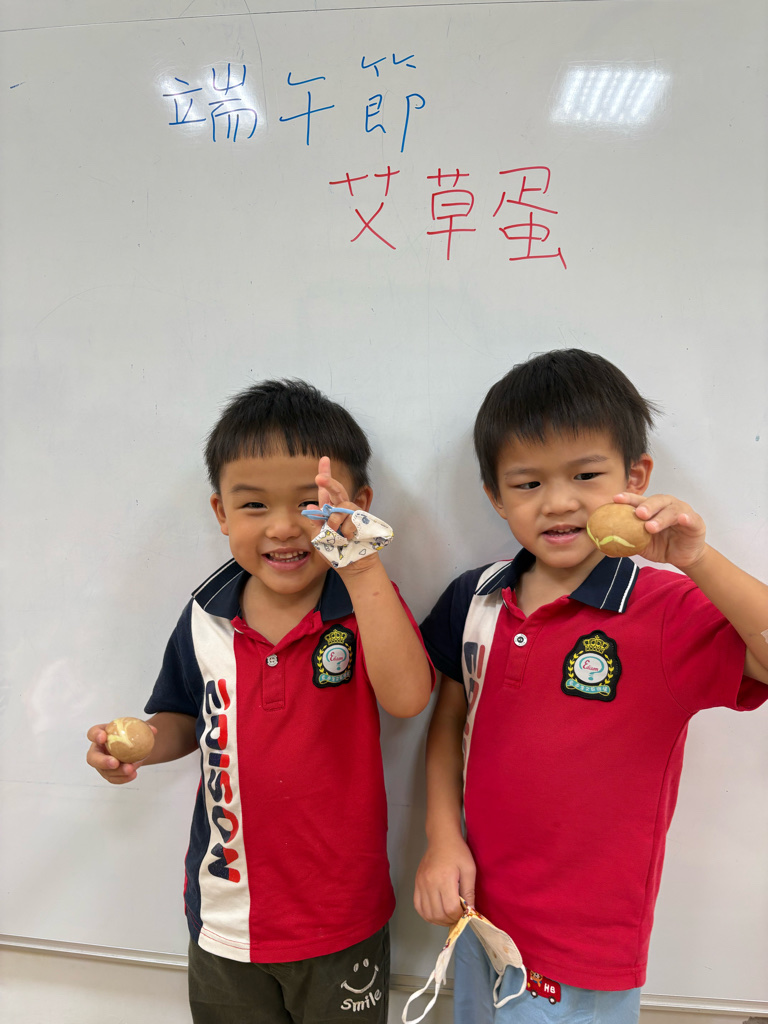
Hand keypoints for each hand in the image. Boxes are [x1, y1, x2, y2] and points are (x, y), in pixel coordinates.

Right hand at [86, 722, 156, 784]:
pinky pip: (113, 779)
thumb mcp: (136, 727)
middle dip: (102, 761)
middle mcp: (97, 751)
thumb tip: (153, 730)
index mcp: (101, 735)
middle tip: (115, 763)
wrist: (133, 746)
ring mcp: (101, 765)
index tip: (103, 737)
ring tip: (130, 769)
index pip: (93, 733)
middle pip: (92, 758)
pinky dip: (123, 778)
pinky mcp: (109, 774)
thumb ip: (144, 727)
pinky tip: (133, 775)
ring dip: (117, 772)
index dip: (95, 735)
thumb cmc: (129, 734)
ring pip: (105, 771)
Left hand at [308, 456, 375, 572]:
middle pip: (337, 490)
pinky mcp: (363, 520)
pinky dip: (347, 529)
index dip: (326, 473)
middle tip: (319, 478)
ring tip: (337, 534)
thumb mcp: (320, 539)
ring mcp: (353, 515)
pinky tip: (348, 538)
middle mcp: (342, 510)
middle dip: (329, 483)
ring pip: (342, 506)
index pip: (326, 491)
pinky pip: (352, 518)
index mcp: (330, 512)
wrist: (352, 565)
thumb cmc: (335, 552)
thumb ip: (316, 523)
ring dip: (336, 520)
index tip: (324, 458)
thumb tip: (311, 506)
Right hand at [414, 836, 476, 925]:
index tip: (465, 913)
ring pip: (427, 914)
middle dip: (450, 920)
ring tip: (448, 917)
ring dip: (439, 920)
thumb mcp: (469, 870)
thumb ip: (469, 892)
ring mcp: (420, 884)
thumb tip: (470, 912)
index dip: (459, 916)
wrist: (441, 838)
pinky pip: (418, 906)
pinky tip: (436, 913)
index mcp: (444, 879)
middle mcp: (429, 883)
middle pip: (438, 914)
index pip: (450, 909)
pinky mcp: (416, 884)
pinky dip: (427, 915)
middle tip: (458, 916)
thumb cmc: (458, 852)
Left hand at [614, 492, 706, 568]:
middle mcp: (666, 506)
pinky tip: (682, 519)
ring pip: (671, 510)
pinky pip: (690, 519)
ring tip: (651, 527)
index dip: (628, 498)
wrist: (682, 557)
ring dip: (661, 517)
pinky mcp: (695, 522)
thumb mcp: (641, 545)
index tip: (616, 499)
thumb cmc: (661, 546)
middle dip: (646, 505)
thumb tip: (605, 549)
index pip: (638, 500)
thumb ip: (626, 543)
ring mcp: (682, 512)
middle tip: (637, 514)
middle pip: (656, 501)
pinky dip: (685, 518)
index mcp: (651, 508)